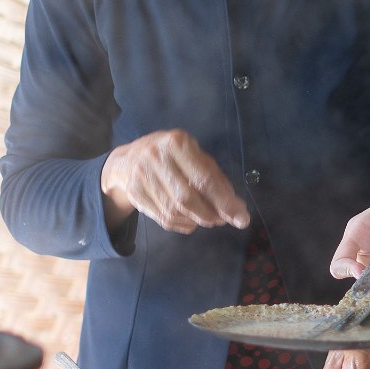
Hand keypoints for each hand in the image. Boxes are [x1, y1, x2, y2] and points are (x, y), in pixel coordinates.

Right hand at [100, 129, 249, 235]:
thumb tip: (236, 206)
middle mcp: (156, 158)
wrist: (127, 160)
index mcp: (176, 143)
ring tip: (211, 219)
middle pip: (187, 199)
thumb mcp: (193, 154)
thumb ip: (214, 176)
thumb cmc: (171, 155)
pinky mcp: (135, 195)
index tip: (242, 218)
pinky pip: (163, 219)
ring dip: (198, 221)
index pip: (204, 179)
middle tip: (225, 220)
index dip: (225, 202)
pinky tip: (192, 221)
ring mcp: (142, 177)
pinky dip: (183, 224)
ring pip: (175, 211)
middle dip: (211, 214)